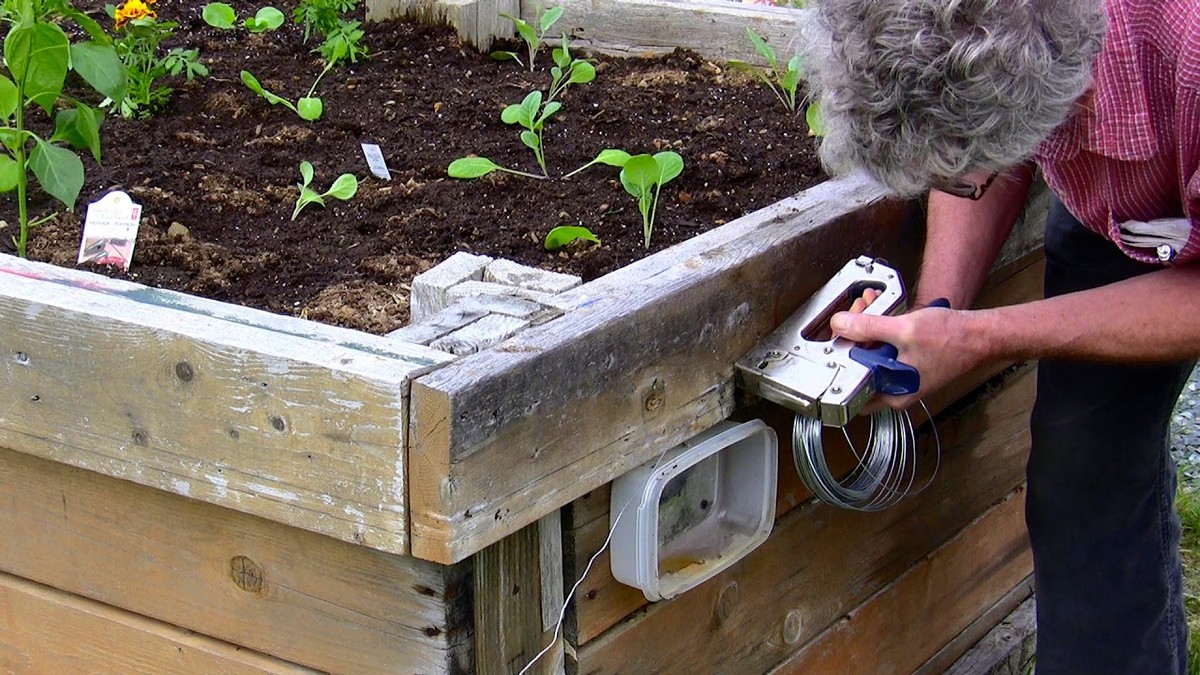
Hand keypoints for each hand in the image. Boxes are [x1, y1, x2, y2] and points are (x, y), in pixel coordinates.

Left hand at [830, 302, 983, 410]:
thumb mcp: (905, 331)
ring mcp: (901, 375)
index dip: (844, 350)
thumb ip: (869, 329)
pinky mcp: (908, 362)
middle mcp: (895, 389)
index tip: (843, 328)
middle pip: (860, 362)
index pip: (851, 377)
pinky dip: (882, 328)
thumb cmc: (953, 340)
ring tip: (870, 303)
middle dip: (856, 332)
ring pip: (872, 351)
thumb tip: (840, 325)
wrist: (982, 336)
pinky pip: (886, 346)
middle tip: (858, 309)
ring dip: (868, 326)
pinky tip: (883, 310)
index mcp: (891, 394)